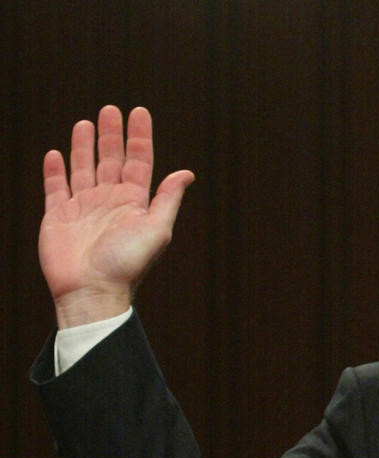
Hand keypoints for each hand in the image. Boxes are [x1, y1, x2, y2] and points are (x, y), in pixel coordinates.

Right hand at [39, 105, 194, 327]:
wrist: (92, 290)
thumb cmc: (127, 265)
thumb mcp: (156, 230)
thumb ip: (168, 199)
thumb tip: (187, 173)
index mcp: (134, 203)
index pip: (138, 161)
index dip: (139, 137)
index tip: (139, 112)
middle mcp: (109, 202)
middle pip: (111, 159)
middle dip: (111, 134)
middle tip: (110, 110)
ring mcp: (83, 208)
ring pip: (83, 168)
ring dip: (84, 146)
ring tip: (86, 123)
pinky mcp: (58, 217)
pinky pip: (55, 188)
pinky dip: (55, 171)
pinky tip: (56, 154)